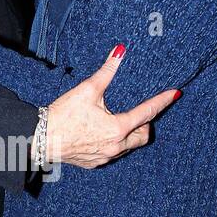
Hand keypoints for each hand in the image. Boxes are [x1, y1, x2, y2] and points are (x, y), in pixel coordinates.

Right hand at [46, 46, 178, 168]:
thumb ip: (107, 72)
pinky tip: (102, 134)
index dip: (162, 101)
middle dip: (145, 124)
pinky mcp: (94, 163)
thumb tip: (120, 52)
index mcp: (118, 128)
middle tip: (139, 113)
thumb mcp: (87, 90)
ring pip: (129, 147)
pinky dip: (114, 144)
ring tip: (119, 122)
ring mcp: (105, 157)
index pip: (148, 112)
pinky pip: (113, 154)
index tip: (175, 94)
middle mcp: (116, 146)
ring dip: (130, 135)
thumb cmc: (63, 115)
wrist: (40, 139)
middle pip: (143, 136)